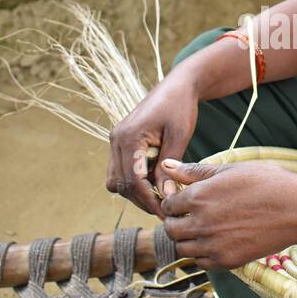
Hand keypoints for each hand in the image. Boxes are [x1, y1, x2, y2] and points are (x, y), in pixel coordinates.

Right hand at [105, 73, 198, 218]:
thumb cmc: (180, 106)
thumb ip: (170, 167)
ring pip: (116, 180)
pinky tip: (155, 181)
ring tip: (161, 196)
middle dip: (141, 199)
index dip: (148, 199)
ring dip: (135, 192)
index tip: (166, 212)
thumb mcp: (179, 136)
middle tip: (165, 209)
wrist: (177, 85)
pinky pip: (120, 170)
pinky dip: (134, 181)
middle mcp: (116, 139)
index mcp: (128, 137)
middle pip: (121, 184)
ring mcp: (116, 141)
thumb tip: (166, 196)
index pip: (132, 180)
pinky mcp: (121, 143)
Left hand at [158, 159, 296, 269]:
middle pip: (170, 229)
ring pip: (182, 248)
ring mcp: (212, 244)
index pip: (168, 205)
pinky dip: (202, 254)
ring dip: (187, 239)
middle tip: (190, 217)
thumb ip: (193, 171)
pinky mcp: (226, 261)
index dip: (174, 202)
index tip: (185, 202)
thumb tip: (166, 165)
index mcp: (198, 196)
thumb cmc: (266, 183)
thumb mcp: (229, 170)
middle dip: (176, 222)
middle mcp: (200, 222)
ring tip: (204, 229)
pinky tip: (216, 241)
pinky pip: (201, 262)